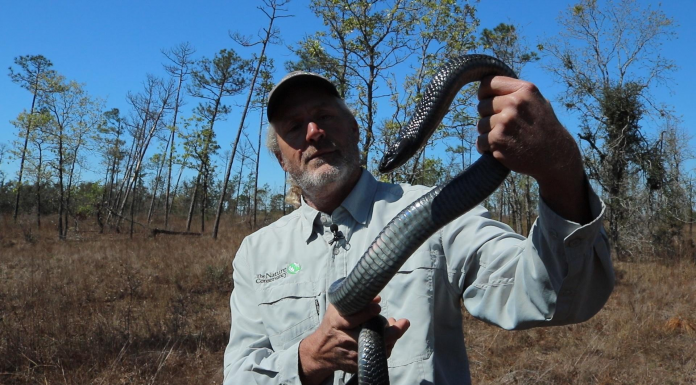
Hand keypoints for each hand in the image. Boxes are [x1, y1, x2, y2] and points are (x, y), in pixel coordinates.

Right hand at [298, 296, 409, 384]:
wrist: (321, 351)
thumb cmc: (332, 326)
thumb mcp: (336, 310)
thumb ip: (353, 301)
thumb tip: (376, 297)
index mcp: (337, 323)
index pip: (351, 319)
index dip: (365, 313)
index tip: (378, 307)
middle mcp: (345, 340)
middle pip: (370, 337)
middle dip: (390, 331)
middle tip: (403, 322)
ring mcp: (351, 354)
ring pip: (377, 349)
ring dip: (392, 338)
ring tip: (398, 326)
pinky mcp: (357, 364)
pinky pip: (377, 357)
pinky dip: (386, 347)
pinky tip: (390, 338)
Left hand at [476, 76, 590, 223]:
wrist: (555, 156)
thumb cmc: (543, 128)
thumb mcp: (536, 102)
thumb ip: (515, 93)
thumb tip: (486, 84)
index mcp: (524, 90)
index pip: (488, 83)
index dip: (485, 94)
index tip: (489, 101)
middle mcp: (514, 103)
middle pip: (482, 105)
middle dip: (489, 116)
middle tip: (504, 126)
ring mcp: (505, 122)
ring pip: (480, 124)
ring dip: (488, 133)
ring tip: (507, 138)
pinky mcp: (497, 140)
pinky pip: (480, 141)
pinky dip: (486, 147)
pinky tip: (500, 148)